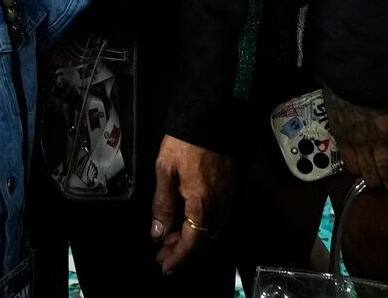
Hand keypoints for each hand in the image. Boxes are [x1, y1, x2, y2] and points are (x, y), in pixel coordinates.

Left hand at [151, 136, 232, 273]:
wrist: (211, 121)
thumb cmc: (184, 144)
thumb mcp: (165, 171)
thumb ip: (163, 204)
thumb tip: (157, 232)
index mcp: (202, 206)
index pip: (191, 243)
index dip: (177, 257)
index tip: (163, 265)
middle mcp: (219, 209)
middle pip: (203, 242)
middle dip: (182, 253)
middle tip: (162, 257)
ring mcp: (227, 201)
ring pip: (210, 233)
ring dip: (191, 242)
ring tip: (169, 243)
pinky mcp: (230, 193)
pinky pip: (216, 221)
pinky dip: (200, 229)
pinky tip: (186, 225)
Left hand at [322, 84, 387, 185]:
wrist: (362, 76)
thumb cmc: (340, 85)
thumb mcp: (330, 101)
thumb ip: (336, 112)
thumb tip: (334, 106)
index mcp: (343, 137)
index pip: (350, 164)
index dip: (356, 169)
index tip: (359, 169)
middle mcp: (362, 144)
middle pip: (370, 172)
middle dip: (375, 182)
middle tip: (379, 186)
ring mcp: (382, 140)